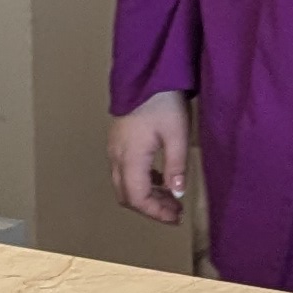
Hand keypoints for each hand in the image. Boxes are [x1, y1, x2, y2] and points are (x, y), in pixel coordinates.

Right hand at [107, 91, 193, 223]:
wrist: (147, 75)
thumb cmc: (163, 101)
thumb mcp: (177, 135)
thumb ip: (176, 166)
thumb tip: (177, 193)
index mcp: (130, 157)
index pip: (137, 198)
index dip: (155, 212)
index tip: (175, 217)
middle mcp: (116, 156)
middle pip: (127, 195)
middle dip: (150, 208)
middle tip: (174, 212)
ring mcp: (115, 149)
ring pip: (124, 184)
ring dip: (145, 196)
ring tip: (170, 199)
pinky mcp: (118, 142)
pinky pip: (124, 171)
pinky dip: (141, 182)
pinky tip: (161, 179)